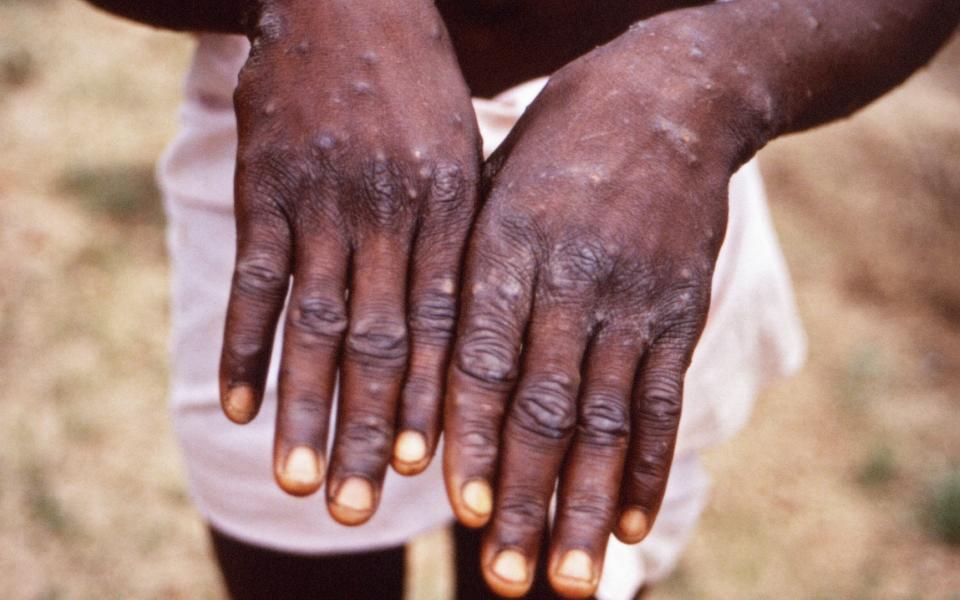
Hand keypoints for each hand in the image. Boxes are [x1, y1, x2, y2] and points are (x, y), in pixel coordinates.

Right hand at [218, 0, 480, 523]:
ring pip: (314, 324)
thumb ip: (462, 239)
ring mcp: (323, 201)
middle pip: (382, 342)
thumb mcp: (464, 154)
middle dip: (373, 429)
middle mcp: (390, 212)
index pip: (446, 324)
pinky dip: (242, 345)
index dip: (437, 401)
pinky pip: (254, 279)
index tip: (431, 471)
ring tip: (301, 481)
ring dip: (305, 408)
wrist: (349, 0)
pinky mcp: (265, 187)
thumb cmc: (419, 88)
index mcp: (451, 208)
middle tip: (363, 507)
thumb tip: (467, 333)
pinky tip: (235, 405)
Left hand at [443, 16, 764, 596]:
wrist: (669, 97)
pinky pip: (663, 399)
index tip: (460, 509)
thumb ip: (467, 275)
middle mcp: (572, 277)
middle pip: (544, 405)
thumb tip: (428, 376)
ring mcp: (633, 298)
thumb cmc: (557, 148)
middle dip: (524, 498)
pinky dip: (646, 466)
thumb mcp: (494, 187)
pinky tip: (628, 522)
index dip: (472, 436)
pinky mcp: (681, 310)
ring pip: (606, 418)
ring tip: (567, 578)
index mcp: (507, 244)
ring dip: (583, 504)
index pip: (483, 357)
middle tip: (507, 579)